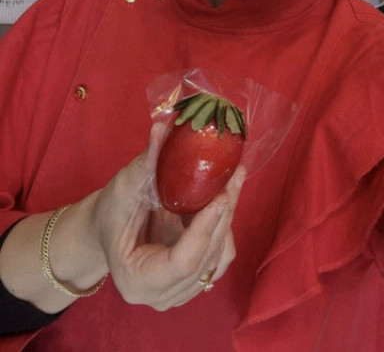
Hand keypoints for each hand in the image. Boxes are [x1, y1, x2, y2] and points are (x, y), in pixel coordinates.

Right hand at [91, 123, 244, 309]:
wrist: (107, 228)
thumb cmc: (110, 210)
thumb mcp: (124, 187)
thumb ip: (145, 163)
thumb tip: (163, 127)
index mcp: (137, 281)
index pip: (182, 262)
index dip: (205, 230)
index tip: (221, 195)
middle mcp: (161, 296)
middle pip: (206, 258)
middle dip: (224, 214)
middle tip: (236, 174)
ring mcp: (180, 292)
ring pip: (218, 257)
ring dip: (227, 218)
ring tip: (233, 180)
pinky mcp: (194, 279)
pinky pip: (220, 255)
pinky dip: (223, 226)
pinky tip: (223, 197)